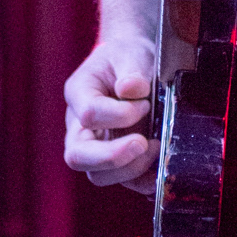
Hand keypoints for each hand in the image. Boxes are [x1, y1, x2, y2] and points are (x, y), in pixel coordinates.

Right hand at [63, 39, 157, 193]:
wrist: (132, 63)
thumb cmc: (127, 57)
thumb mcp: (130, 54)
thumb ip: (131, 71)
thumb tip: (131, 89)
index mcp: (79, 92)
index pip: (89, 114)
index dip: (119, 114)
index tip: (145, 103)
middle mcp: (78, 125)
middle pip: (77, 155)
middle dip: (112, 156)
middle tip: (143, 142)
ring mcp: (94, 147)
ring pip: (97, 175)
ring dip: (130, 169)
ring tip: (157, 148)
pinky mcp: (113, 161)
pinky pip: (121, 182)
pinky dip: (141, 182)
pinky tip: (159, 171)